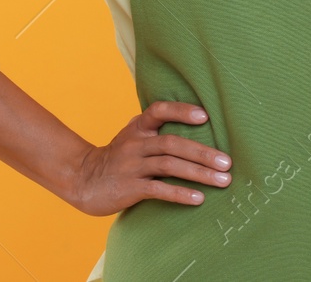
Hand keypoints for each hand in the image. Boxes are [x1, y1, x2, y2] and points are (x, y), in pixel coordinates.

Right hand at [66, 100, 232, 215]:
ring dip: (199, 174)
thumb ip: (154, 128)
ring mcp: (132, 166)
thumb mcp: (132, 136)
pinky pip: (158, 190)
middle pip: (173, 143)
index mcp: (138, 128)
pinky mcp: (129, 188)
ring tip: (222, 181)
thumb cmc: (117, 157)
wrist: (83, 180)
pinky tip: (198, 198)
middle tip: (227, 163)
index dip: (181, 111)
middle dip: (203, 153)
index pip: (159, 111)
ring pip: (170, 165)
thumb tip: (192, 118)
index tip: (205, 116)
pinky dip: (180, 193)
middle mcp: (135, 143)